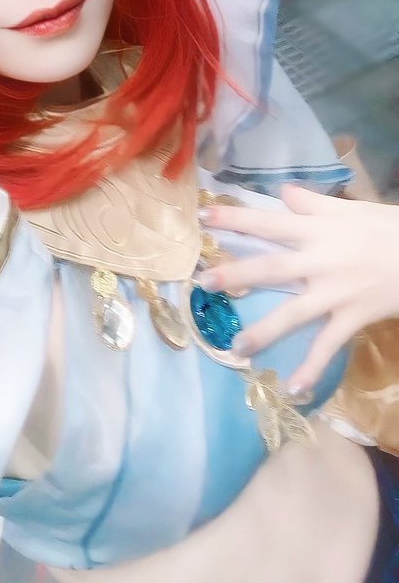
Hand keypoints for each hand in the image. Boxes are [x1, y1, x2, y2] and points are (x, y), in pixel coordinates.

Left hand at [199, 186, 398, 392]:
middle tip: (204, 283)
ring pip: (294, 314)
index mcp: (318, 231)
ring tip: (236, 347)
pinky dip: (312, 369)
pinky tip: (293, 390)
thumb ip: (313, 203)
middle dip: (237, 274)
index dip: (236, 218)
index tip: (203, 216)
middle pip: (271, 268)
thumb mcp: (351, 209)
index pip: (269, 222)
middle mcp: (320, 262)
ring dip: (264, 331)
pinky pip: (329, 347)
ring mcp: (335, 293)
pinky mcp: (352, 318)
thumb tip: (282, 191)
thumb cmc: (390, 229)